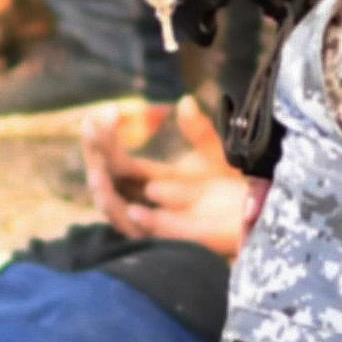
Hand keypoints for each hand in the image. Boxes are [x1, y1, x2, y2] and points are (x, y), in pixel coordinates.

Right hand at [81, 100, 267, 255]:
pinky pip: (135, 231)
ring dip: (101, 188)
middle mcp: (142, 199)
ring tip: (96, 170)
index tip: (110, 111)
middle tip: (90, 126)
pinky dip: (125, 216)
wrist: (251, 221)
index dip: (107, 136)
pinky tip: (124, 202)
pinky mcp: (161, 241)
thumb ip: (199, 131)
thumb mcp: (214, 156)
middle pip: (106, 177)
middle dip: (95, 153)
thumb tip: (185, 100)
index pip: (116, 158)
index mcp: (149, 179)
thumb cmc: (232, 191)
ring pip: (113, 206)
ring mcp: (149, 221)